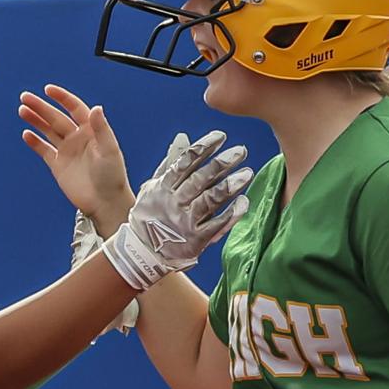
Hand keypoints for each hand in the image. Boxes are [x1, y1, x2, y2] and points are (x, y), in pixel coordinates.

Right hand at [20, 84, 133, 223]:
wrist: (105, 203)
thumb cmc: (112, 177)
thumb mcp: (109, 150)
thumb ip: (101, 128)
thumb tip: (96, 107)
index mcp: (91, 131)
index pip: (75, 108)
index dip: (62, 97)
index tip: (48, 89)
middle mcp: (78, 138)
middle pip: (56, 117)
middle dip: (41, 107)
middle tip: (25, 97)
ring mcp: (67, 151)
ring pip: (48, 131)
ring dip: (35, 120)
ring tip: (22, 110)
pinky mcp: (58, 166)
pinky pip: (44, 150)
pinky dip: (35, 142)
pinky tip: (27, 134)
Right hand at [101, 130, 251, 290]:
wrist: (142, 253)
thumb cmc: (150, 216)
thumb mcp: (153, 187)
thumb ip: (170, 163)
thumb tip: (183, 137)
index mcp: (164, 187)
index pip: (185, 162)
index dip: (203, 147)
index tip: (221, 136)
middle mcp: (174, 202)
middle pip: (200, 179)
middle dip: (221, 163)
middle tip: (240, 151)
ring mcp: (185, 222)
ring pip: (210, 200)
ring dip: (229, 186)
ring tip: (247, 173)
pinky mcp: (195, 240)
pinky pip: (216, 225)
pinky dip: (231, 213)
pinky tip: (244, 202)